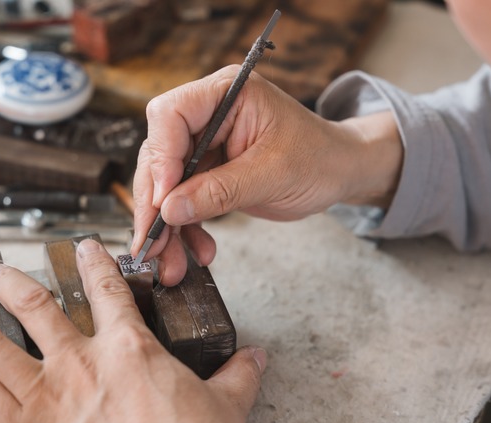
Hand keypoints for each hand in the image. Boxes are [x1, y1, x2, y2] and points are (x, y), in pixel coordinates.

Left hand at [0, 239, 266, 422]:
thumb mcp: (224, 410)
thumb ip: (236, 378)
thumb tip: (254, 360)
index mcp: (128, 349)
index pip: (107, 288)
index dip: (94, 261)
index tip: (84, 249)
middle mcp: (80, 364)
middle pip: (33, 305)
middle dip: (9, 283)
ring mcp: (48, 396)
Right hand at [131, 66, 401, 284]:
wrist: (338, 172)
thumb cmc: (319, 158)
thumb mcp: (273, 175)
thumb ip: (219, 191)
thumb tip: (169, 210)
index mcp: (226, 92)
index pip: (171, 114)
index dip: (161, 158)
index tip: (164, 200)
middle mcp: (207, 112)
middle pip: (158, 154)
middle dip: (155, 204)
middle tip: (151, 245)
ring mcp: (203, 142)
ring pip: (163, 184)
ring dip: (165, 226)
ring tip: (171, 263)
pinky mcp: (205, 170)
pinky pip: (180, 200)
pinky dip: (184, 229)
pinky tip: (197, 251)